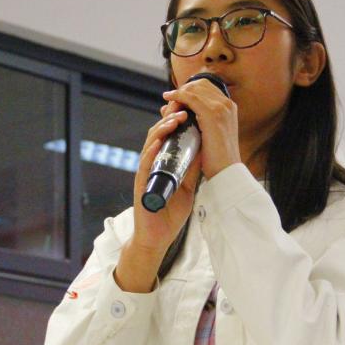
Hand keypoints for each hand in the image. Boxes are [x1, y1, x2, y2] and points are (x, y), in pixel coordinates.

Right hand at [115, 107, 199, 291]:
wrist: (158, 236)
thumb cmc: (171, 211)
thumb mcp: (187, 185)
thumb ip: (192, 167)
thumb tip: (203, 149)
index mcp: (163, 163)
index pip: (168, 136)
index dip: (176, 121)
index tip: (190, 109)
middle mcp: (152, 164)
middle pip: (158, 135)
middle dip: (169, 119)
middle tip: (183, 108)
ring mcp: (146, 173)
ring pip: (150, 146)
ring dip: (161, 130)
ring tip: (174, 119)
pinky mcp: (141, 185)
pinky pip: (145, 165)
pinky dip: (151, 152)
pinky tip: (158, 143)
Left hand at [162, 77, 238, 178]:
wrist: (226, 170)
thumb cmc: (218, 157)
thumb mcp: (211, 134)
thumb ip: (200, 121)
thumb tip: (179, 112)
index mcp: (229, 107)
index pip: (207, 87)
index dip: (190, 90)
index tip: (178, 98)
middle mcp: (227, 104)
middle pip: (200, 85)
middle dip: (183, 90)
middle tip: (170, 99)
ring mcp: (220, 107)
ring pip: (193, 90)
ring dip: (178, 94)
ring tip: (168, 102)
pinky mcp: (211, 113)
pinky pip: (190, 97)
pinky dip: (177, 97)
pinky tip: (168, 100)